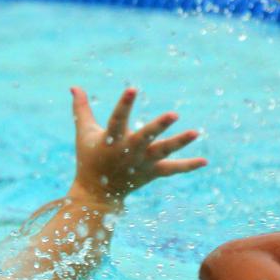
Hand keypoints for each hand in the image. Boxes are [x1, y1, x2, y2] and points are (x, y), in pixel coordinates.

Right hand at [69, 86, 206, 205]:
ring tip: (197, 132)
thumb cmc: (90, 157)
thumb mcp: (84, 132)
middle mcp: (128, 152)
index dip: (124, 105)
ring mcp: (142, 163)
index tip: (133, 89)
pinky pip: (172, 170)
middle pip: (145, 137)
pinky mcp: (152, 173)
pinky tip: (205, 161)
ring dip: (179, 143)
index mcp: (111, 140)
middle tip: (175, 114)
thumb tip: (74, 86)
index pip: (117, 119)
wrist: (97, 193)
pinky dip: (188, 166)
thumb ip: (81, 109)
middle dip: (159, 126)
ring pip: (163, 152)